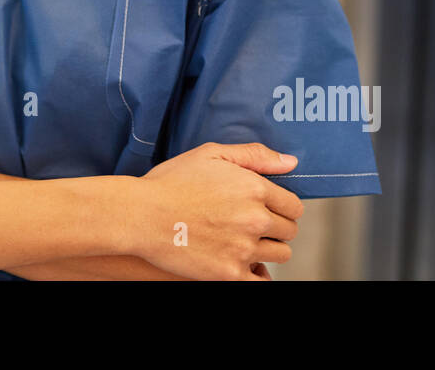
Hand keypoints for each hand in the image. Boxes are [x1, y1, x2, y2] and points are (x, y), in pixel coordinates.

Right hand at [129, 142, 303, 280]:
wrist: (140, 216)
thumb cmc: (171, 183)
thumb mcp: (211, 155)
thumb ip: (255, 155)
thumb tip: (290, 163)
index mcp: (254, 189)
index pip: (293, 205)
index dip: (283, 206)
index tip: (270, 208)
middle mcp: (254, 219)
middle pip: (289, 231)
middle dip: (277, 227)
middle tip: (255, 224)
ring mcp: (243, 249)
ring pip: (280, 255)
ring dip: (268, 248)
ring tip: (245, 241)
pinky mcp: (229, 274)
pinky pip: (262, 280)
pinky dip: (257, 273)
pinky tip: (243, 262)